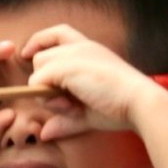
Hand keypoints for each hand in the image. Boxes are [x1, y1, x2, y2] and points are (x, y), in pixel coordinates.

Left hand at [22, 24, 167, 140]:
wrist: (139, 102)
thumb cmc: (120, 107)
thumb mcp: (87, 113)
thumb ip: (65, 121)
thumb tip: (44, 133)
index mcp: (90, 49)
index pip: (58, 33)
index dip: (39, 40)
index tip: (28, 53)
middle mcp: (80, 46)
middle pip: (41, 58)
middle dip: (45, 82)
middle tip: (66, 104)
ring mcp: (72, 55)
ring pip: (38, 70)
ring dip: (48, 92)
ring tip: (73, 106)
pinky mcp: (65, 67)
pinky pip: (39, 82)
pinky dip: (50, 99)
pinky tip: (72, 107)